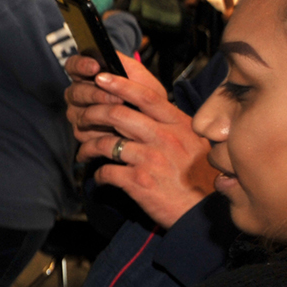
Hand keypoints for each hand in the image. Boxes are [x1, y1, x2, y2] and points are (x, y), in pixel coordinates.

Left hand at [66, 56, 212, 228]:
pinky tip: (100, 177)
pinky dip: (98, 174)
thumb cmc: (200, 176)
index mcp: (178, 124)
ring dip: (88, 146)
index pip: (146, 95)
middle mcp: (165, 137)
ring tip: (84, 152)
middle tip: (81, 118)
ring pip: (106, 142)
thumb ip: (170, 126)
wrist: (205, 210)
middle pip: (118, 114)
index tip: (100, 76)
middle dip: (92, 113)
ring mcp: (152, 159)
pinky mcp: (140, 182)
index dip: (120, 83)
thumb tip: (143, 113)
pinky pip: (107, 171)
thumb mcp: (193, 143)